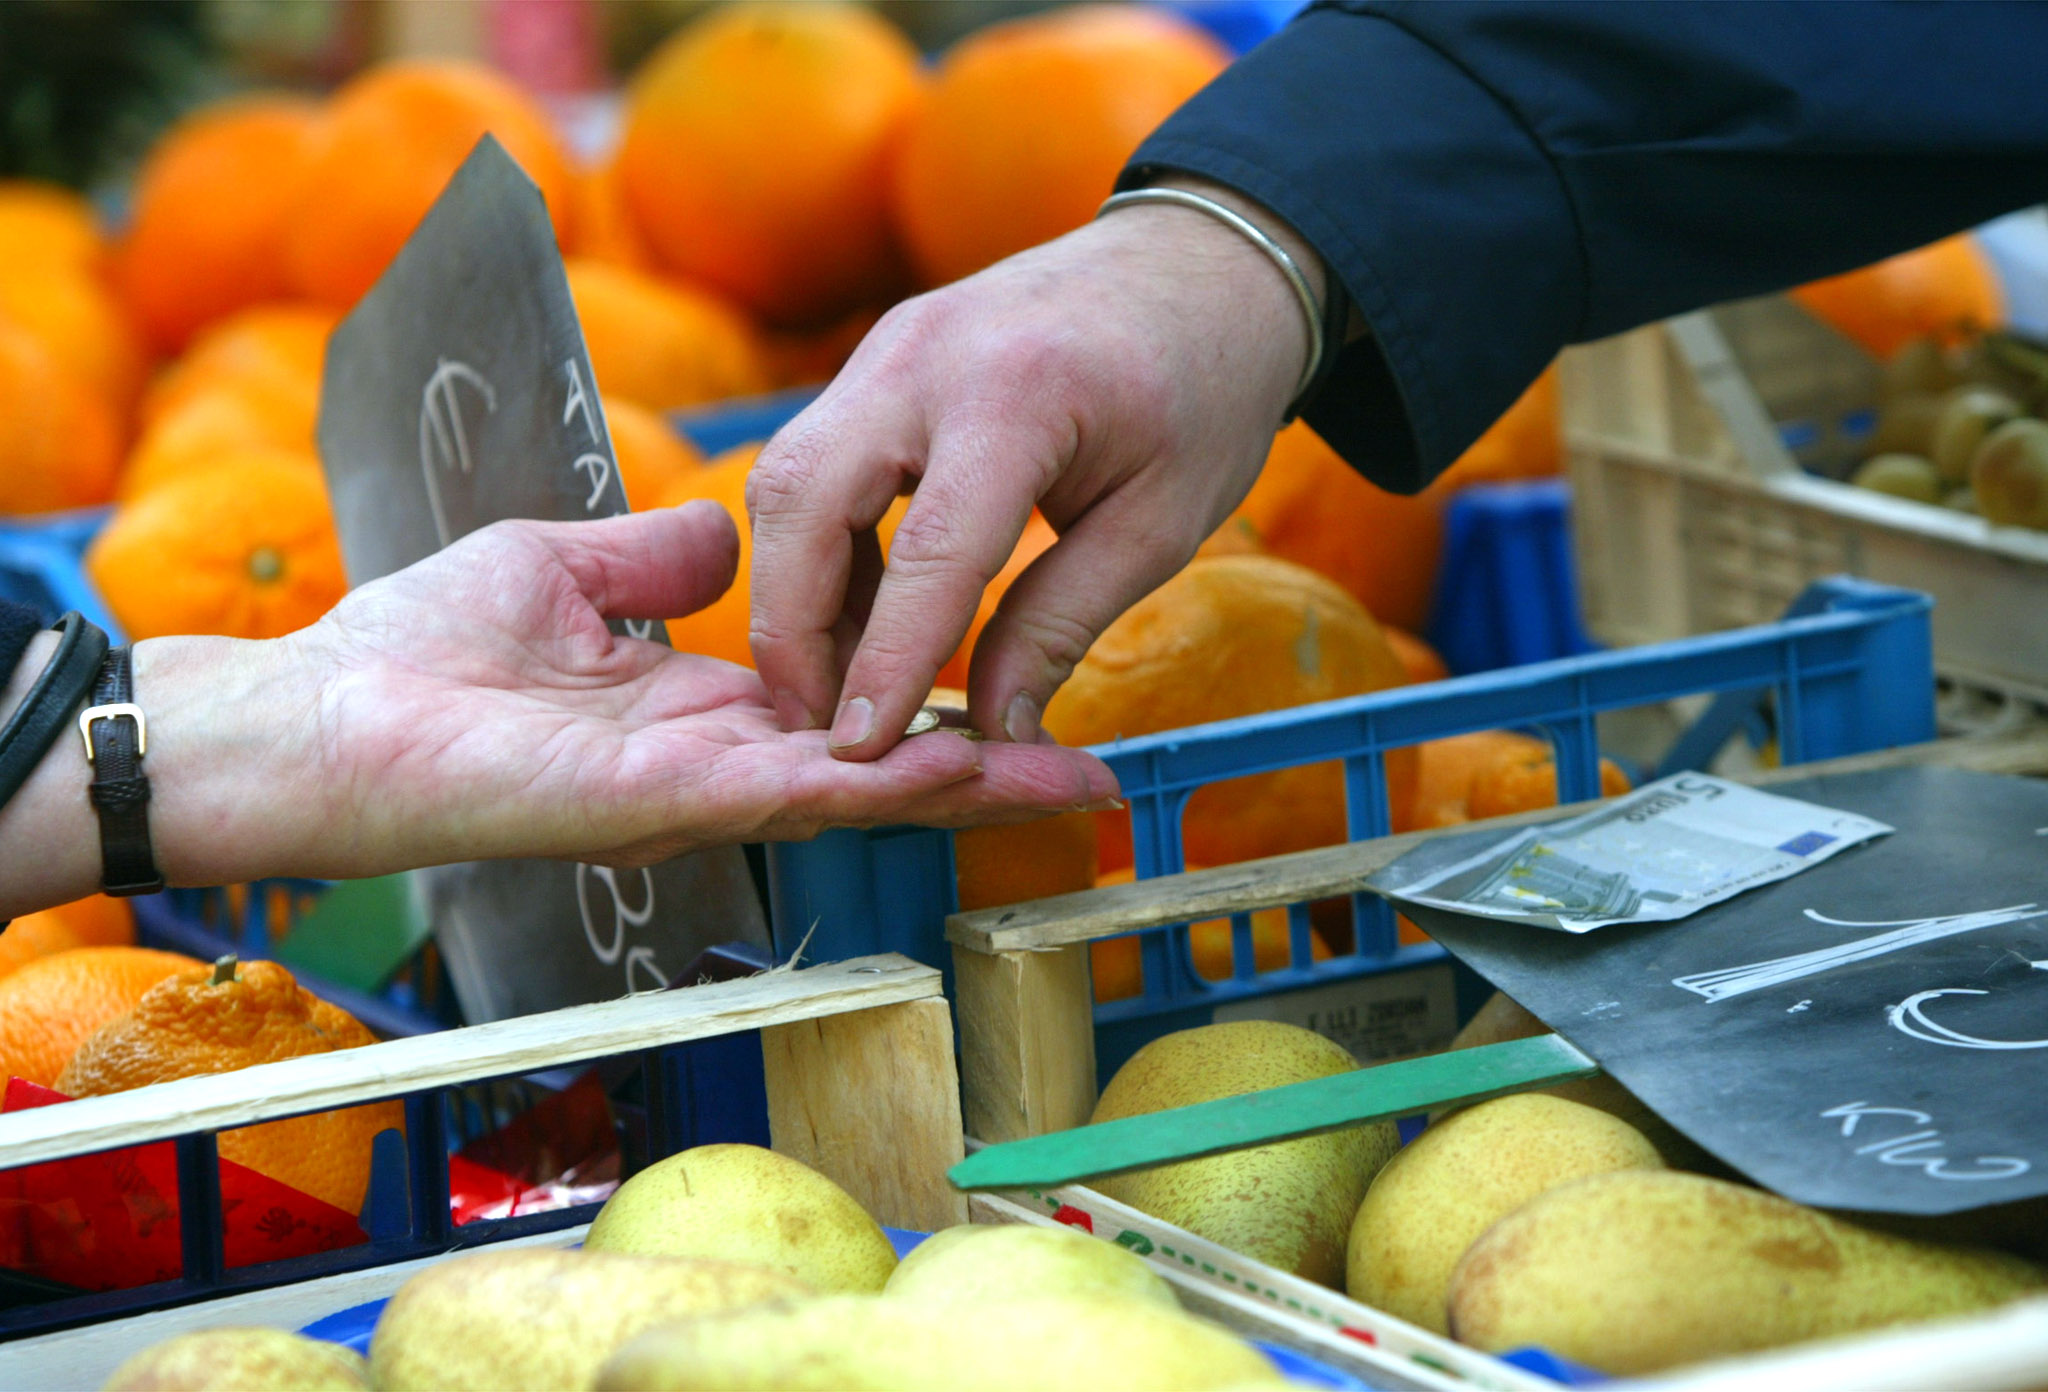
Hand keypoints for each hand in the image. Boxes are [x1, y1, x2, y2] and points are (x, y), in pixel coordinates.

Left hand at [0, 505, 1118, 913]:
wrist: (321, 715)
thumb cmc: (415, 650)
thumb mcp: (555, 570)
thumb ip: (648, 559)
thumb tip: (719, 533)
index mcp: (697, 707)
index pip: (843, 707)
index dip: (930, 701)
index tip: (1016, 680)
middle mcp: (715, 761)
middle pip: (877, 766)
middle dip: (984, 771)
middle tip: (1094, 776)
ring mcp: (696, 792)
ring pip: (859, 789)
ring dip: (962, 786)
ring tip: (1067, 775)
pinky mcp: (660, 802)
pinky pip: (793, 789)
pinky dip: (882, 781)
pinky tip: (958, 765)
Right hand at [746, 175, 1321, 758]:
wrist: (1199, 264)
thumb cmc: (1203, 391)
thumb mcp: (1161, 524)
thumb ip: (1063, 623)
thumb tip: (993, 731)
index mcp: (1018, 395)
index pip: (929, 552)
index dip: (886, 663)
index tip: (858, 754)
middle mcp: (925, 356)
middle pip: (802, 502)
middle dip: (791, 628)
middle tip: (819, 727)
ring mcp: (887, 348)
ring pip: (785, 480)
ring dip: (795, 591)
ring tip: (840, 686)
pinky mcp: (877, 360)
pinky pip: (814, 461)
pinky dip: (819, 549)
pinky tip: (867, 615)